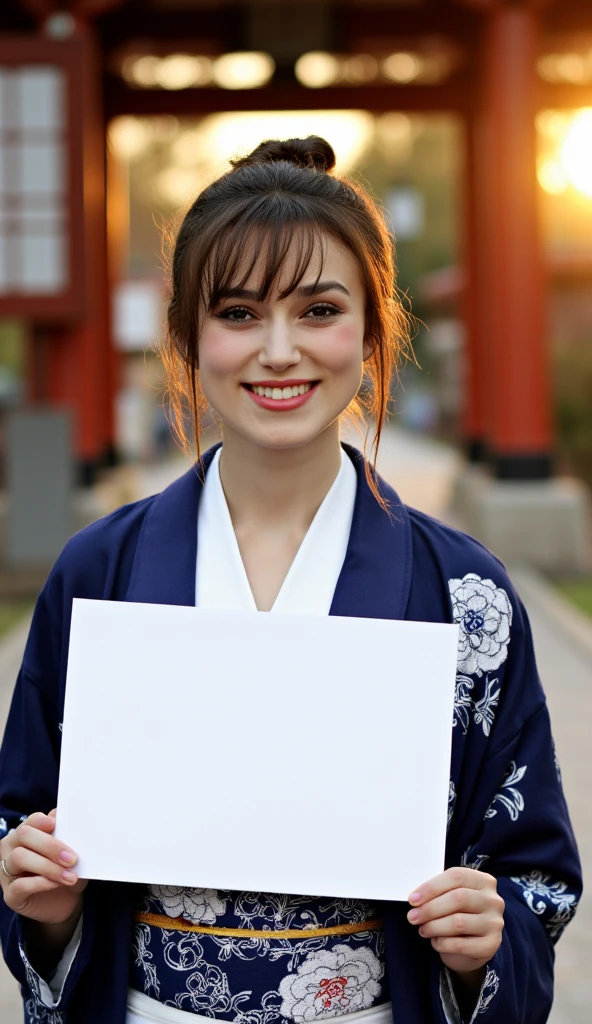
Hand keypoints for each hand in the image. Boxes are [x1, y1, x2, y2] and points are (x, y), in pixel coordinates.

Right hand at [0, 810, 86, 926]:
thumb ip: (66, 835)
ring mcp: (6, 872)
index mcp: (25, 834)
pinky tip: (57, 884)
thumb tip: (65, 818)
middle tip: (72, 858)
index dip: (42, 821)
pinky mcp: (10, 895)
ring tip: (70, 877)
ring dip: (48, 866)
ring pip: (19, 858)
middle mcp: (11, 849)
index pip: (30, 821)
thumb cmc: (66, 869)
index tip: (56, 825)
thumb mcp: (70, 851)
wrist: (66, 901)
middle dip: (50, 845)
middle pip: (24, 835)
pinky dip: (42, 883)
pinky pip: (20, 885)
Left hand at [407, 867, 503, 978]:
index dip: (432, 887)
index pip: (456, 876)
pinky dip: (442, 943)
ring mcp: (494, 923)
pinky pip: (460, 944)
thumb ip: (439, 892)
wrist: (474, 947)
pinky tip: (435, 942)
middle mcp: (493, 900)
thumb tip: (415, 898)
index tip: (413, 899)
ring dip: (434, 926)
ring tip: (422, 929)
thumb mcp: (452, 897)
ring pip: (458, 922)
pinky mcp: (491, 945)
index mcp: (484, 881)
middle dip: (430, 908)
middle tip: (412, 917)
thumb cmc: (459, 915)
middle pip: (458, 898)